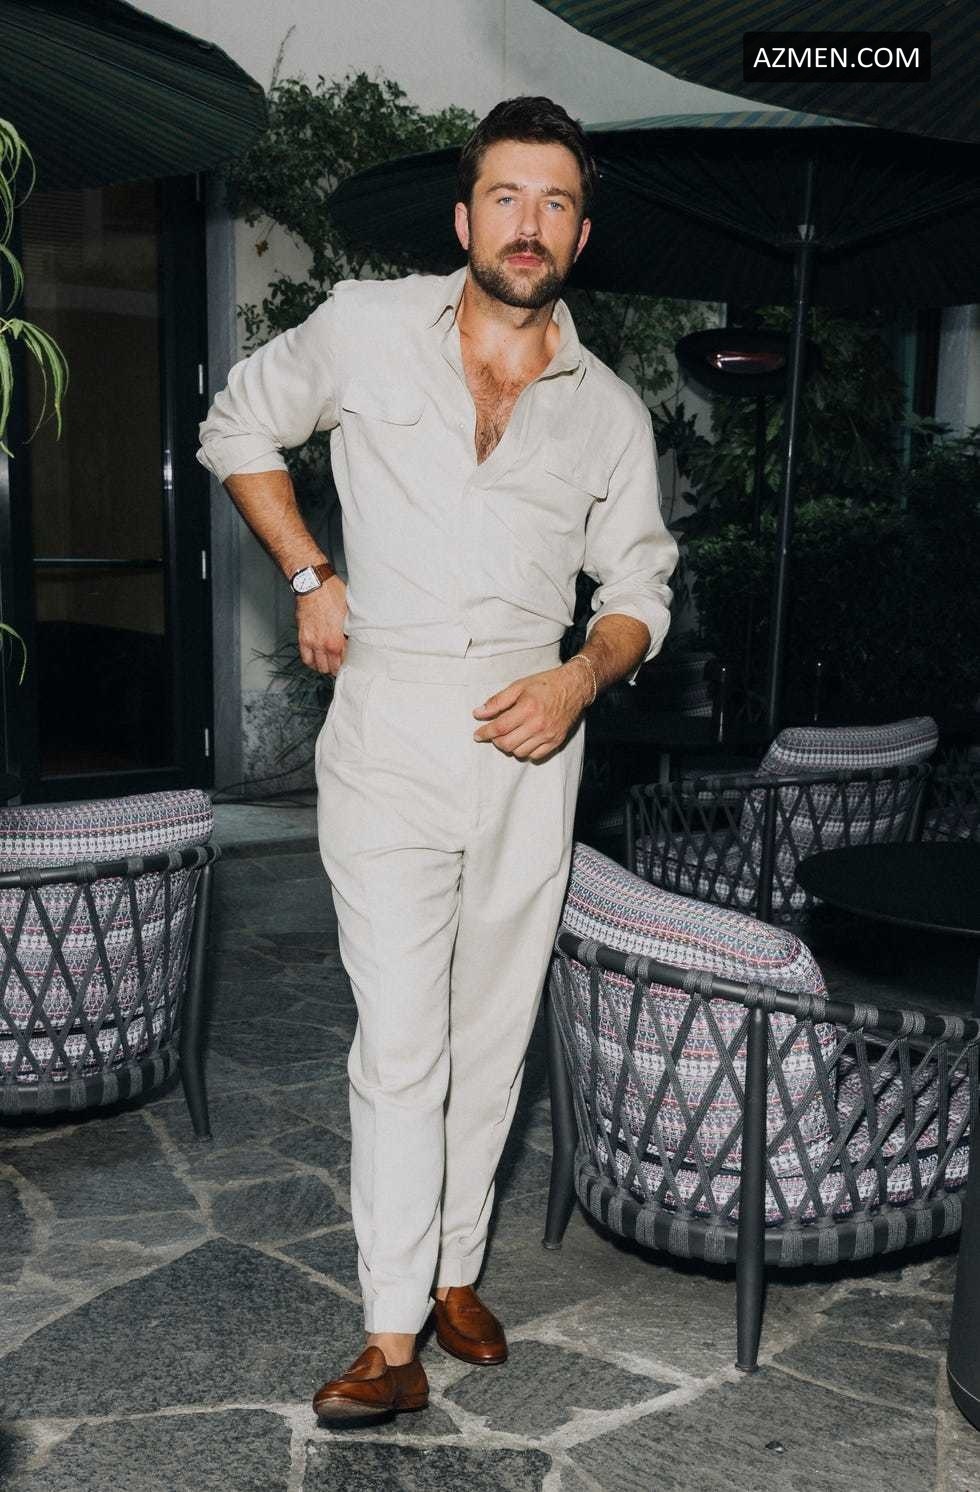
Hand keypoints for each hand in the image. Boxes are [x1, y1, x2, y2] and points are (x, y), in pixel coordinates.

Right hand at [296, 575, 347, 674]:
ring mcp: (312, 642)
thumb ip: (352, 629)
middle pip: (332, 668)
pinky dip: (312, 662)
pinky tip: (317, 659)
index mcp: (338, 640)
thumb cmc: (332, 594)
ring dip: (325, 666)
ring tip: (330, 662)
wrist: (314, 585)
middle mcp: (324, 644)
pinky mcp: (303, 638)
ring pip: (319, 667)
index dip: (350, 662)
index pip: (346, 662)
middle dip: (338, 667)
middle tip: (341, 662)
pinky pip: (306, 658)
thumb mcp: (350, 613)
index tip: (352, 661)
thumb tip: (357, 636)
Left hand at [472, 663, 591, 759]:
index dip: (485, 733)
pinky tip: (523, 740)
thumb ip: (497, 701)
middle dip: (496, 741)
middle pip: (508, 744)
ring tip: (509, 735)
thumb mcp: (519, 686)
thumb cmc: (545, 684)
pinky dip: (525, 751)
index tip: (477, 735)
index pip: (500, 728)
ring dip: (510, 746)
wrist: (574, 687)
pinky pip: (535, 756)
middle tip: (494, 734)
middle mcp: (538, 724)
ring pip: (520, 752)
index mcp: (528, 708)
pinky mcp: (556, 741)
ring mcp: (548, 735)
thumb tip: (478, 713)